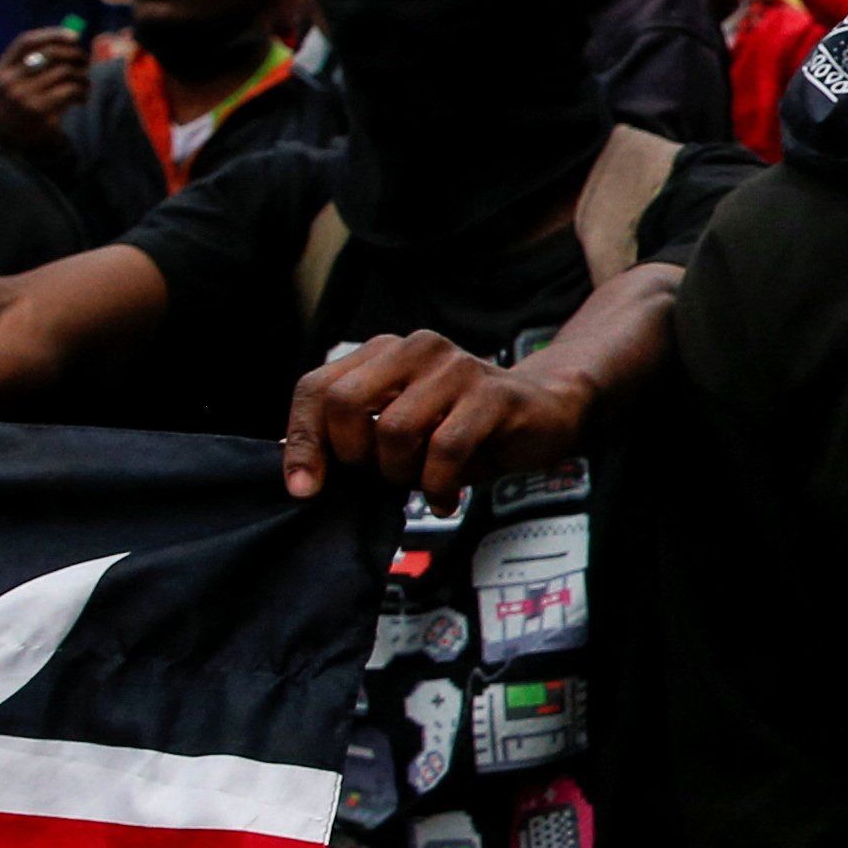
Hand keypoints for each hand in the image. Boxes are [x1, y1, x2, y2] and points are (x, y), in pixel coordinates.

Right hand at [0, 27, 88, 160]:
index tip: (75, 36)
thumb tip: (72, 38)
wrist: (12, 139)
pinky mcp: (39, 110)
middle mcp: (8, 80)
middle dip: (74, 55)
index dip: (52, 34)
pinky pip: (70, 90)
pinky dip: (82, 92)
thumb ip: (33, 61)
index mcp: (0, 69)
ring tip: (85, 84)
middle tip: (85, 63)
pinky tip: (82, 98)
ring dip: (83, 76)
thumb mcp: (15, 81)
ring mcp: (23, 96)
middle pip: (50, 54)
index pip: (26, 42)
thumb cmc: (19, 103)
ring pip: (65, 72)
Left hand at [282, 330, 590, 505]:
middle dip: (353, 455)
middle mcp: (416, 348)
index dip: (302, 441)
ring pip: (395, 429)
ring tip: (419, 483)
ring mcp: (457, 367)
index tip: (305, 489)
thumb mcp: (403, 430)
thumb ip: (357, 437)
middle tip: (379, 477)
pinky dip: (438, 485)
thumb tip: (301, 476)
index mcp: (384, 352)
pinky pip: (446, 448)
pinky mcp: (494, 394)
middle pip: (346, 402)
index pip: (316, 388)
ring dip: (401, 473)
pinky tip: (445, 499)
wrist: (547, 411)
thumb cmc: (464, 427)